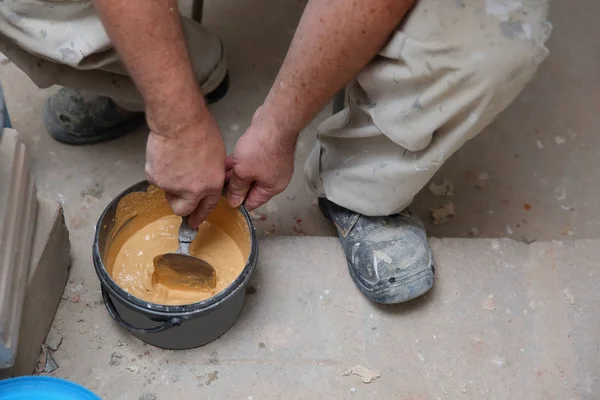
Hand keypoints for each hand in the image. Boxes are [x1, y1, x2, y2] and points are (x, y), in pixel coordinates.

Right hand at [145, 112, 225, 227]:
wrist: (179, 122)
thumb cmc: (200, 130)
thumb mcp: (217, 155)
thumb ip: (210, 173)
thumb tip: (204, 178)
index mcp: (212, 185)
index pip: (207, 206)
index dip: (200, 214)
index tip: (195, 222)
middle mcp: (193, 191)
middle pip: (183, 209)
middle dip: (180, 206)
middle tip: (176, 198)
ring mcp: (173, 187)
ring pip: (167, 192)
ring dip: (169, 184)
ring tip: (172, 162)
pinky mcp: (156, 179)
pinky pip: (156, 179)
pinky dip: (158, 170)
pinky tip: (163, 155)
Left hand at [226, 107, 295, 210]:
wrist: (274, 122)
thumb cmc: (260, 150)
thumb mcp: (243, 173)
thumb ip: (237, 189)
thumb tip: (235, 203)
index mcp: (272, 188)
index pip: (252, 203)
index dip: (237, 202)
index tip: (221, 200)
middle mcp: (274, 178)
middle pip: (251, 188)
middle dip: (234, 186)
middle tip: (216, 185)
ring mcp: (272, 164)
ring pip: (250, 174)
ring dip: (235, 174)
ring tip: (218, 173)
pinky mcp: (267, 151)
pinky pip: (252, 162)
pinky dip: (240, 163)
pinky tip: (226, 162)